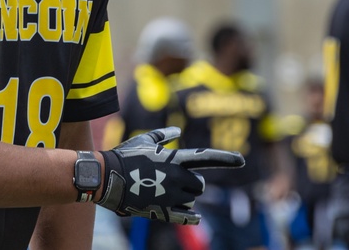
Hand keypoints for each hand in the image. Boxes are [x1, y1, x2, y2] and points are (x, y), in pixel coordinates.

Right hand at [97, 126, 244, 223]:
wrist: (106, 178)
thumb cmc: (125, 156)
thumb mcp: (144, 141)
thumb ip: (163, 136)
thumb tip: (177, 131)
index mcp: (175, 159)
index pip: (207, 157)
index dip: (226, 158)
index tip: (242, 160)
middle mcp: (177, 177)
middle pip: (199, 185)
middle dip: (192, 184)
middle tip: (174, 181)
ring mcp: (170, 196)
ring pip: (192, 200)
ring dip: (185, 198)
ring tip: (164, 192)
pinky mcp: (162, 211)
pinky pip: (186, 217)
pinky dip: (191, 217)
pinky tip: (193, 217)